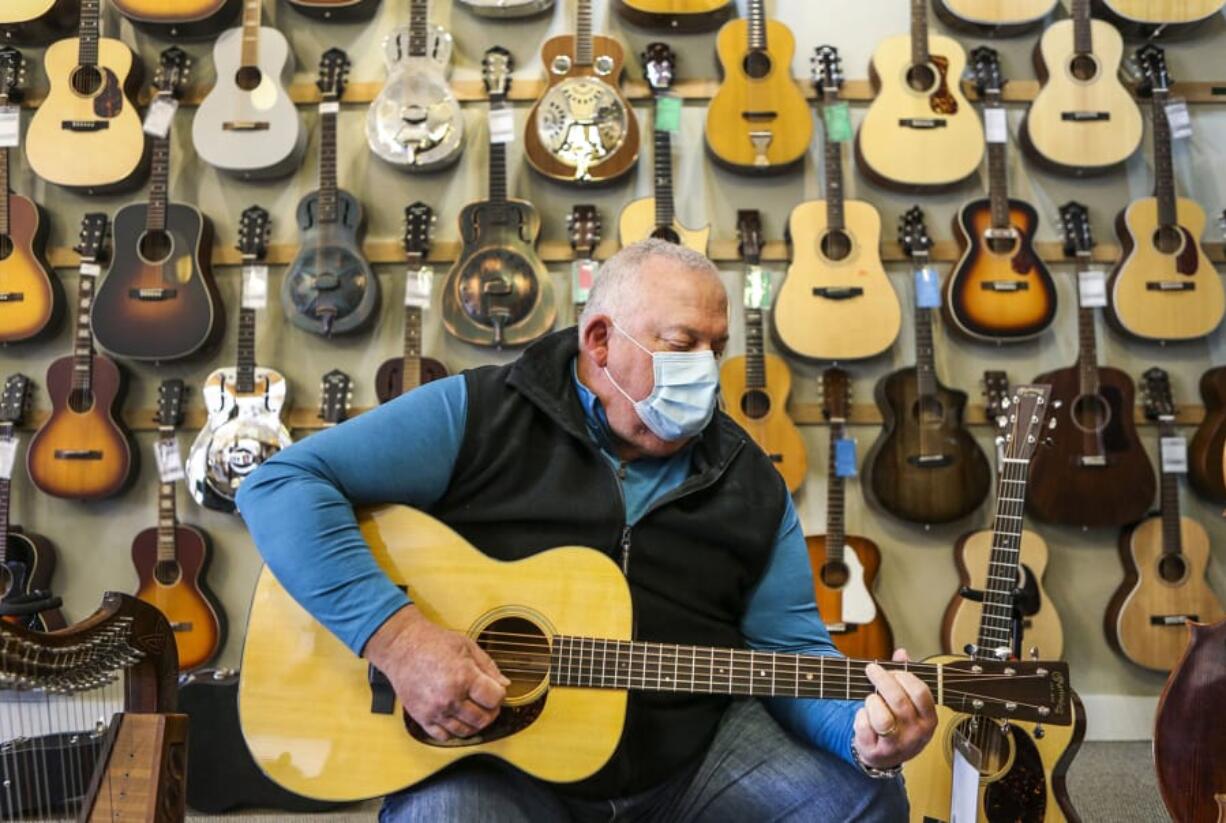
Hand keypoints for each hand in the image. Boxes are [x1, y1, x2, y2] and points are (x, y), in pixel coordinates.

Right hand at [363, 604, 509, 742]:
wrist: (401, 647)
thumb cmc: (433, 643)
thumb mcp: (467, 646)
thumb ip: (488, 667)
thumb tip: (505, 684)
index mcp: (463, 677)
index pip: (494, 699)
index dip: (499, 694)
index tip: (496, 689)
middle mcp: (449, 698)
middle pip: (483, 719)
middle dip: (491, 711)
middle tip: (488, 702)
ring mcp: (435, 711)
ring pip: (465, 731)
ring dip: (474, 723)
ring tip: (474, 710)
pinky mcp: (421, 718)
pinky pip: (444, 736)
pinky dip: (454, 731)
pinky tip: (457, 718)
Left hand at [853, 648, 937, 769]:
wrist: (885, 755)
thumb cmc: (898, 722)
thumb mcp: (907, 702)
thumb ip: (905, 676)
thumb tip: (901, 652)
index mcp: (928, 719)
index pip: (920, 692)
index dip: (903, 676)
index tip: (890, 669)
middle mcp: (916, 734)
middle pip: (899, 701)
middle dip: (882, 680)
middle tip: (871, 670)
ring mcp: (897, 745)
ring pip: (883, 719)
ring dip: (872, 702)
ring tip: (871, 699)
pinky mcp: (876, 752)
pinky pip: (864, 728)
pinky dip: (860, 717)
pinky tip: (864, 716)